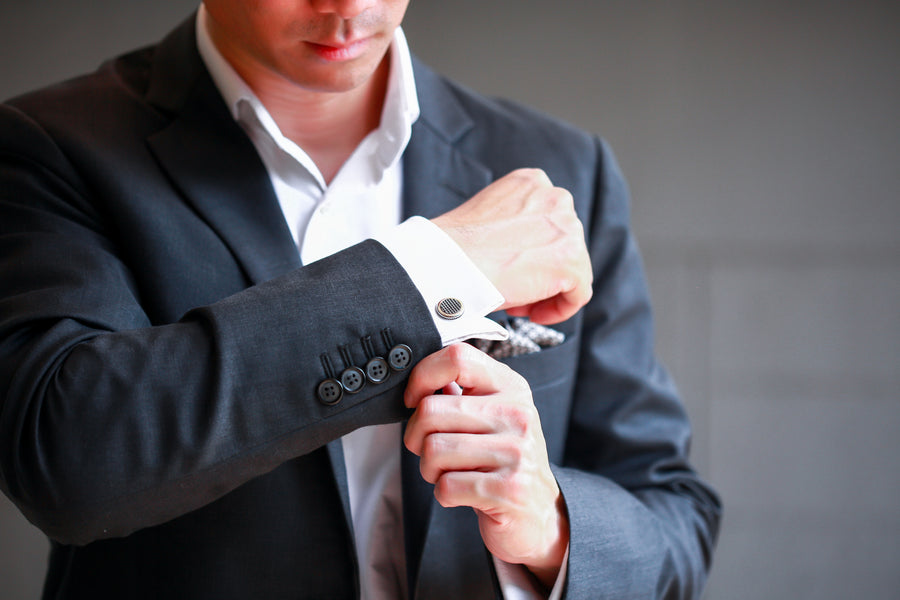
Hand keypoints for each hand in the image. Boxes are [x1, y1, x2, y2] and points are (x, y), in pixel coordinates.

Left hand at [403, 343, 568, 587]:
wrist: (538, 512)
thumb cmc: (502, 459)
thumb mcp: (492, 414)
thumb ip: (461, 392)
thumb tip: (415, 382)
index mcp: (511, 387)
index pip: (457, 357)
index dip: (422, 377)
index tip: (414, 399)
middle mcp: (518, 413)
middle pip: (431, 410)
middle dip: (415, 436)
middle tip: (428, 449)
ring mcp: (516, 452)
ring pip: (433, 450)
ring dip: (429, 469)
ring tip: (449, 472)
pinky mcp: (509, 489)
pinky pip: (446, 486)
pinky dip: (444, 494)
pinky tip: (463, 493)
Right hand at [432, 168, 591, 324]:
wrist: (447, 263)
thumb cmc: (456, 248)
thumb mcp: (490, 217)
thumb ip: (517, 224)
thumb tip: (530, 251)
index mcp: (533, 182)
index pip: (549, 223)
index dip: (532, 252)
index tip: (512, 270)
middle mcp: (556, 197)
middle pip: (564, 246)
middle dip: (541, 272)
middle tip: (513, 291)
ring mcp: (568, 228)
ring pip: (573, 270)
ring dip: (547, 291)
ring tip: (517, 302)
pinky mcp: (571, 261)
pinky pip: (579, 294)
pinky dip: (559, 309)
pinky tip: (531, 313)